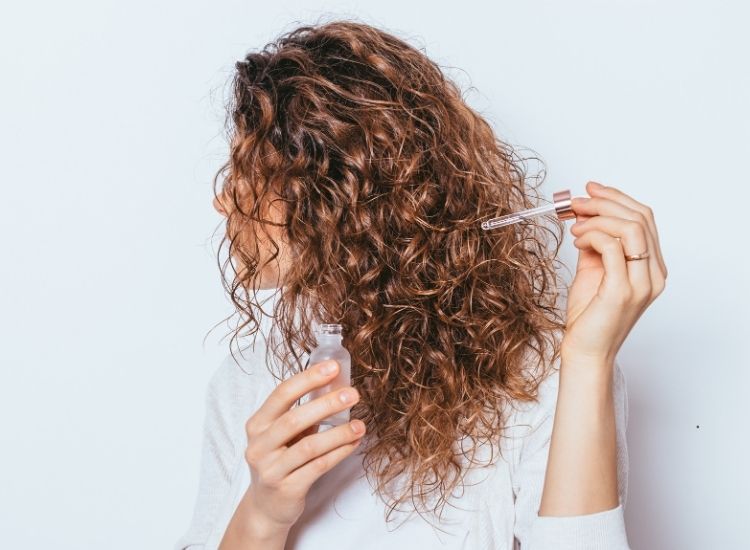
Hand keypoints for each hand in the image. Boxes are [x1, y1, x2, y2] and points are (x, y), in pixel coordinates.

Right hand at [241, 360, 365, 532]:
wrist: (266, 507)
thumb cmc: (280, 461)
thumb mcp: (282, 435)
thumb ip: (302, 413)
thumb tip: (336, 385)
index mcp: (257, 424)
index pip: (282, 394)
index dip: (308, 379)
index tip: (333, 367)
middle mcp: (259, 446)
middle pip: (294, 419)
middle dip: (326, 404)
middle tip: (352, 394)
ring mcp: (271, 469)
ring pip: (309, 446)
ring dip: (338, 433)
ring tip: (359, 425)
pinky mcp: (286, 489)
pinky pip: (317, 467)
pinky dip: (338, 453)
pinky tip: (353, 444)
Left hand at [562, 181, 667, 364]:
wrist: (586, 350)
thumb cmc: (589, 315)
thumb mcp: (593, 271)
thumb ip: (596, 245)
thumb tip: (586, 217)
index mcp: (651, 268)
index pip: (644, 219)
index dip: (616, 198)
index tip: (590, 190)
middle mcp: (654, 274)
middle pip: (640, 218)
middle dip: (605, 202)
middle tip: (577, 201)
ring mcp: (642, 283)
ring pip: (631, 228)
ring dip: (599, 216)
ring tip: (575, 223)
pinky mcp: (623, 290)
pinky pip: (613, 247)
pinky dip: (593, 235)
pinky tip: (577, 239)